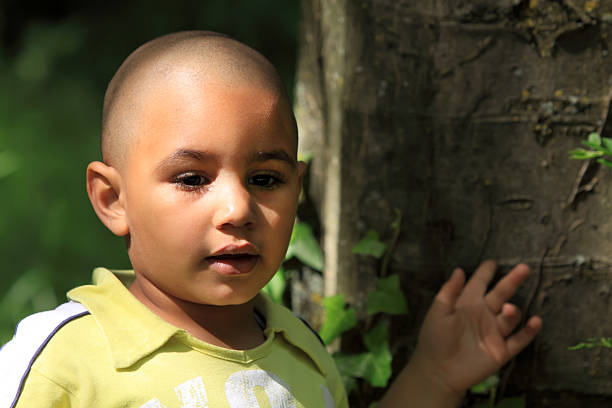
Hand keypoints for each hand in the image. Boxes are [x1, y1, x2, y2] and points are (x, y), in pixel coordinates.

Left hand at [412, 260, 542, 396]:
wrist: (438, 371)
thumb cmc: (434, 340)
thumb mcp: (438, 313)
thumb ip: (449, 292)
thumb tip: (458, 270)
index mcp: (467, 305)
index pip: (478, 284)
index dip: (485, 273)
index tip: (492, 262)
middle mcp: (483, 315)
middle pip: (501, 294)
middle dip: (512, 281)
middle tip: (524, 268)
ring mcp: (494, 332)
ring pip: (511, 317)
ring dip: (514, 312)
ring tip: (510, 309)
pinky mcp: (501, 351)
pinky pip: (519, 340)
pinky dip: (529, 332)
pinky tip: (536, 321)